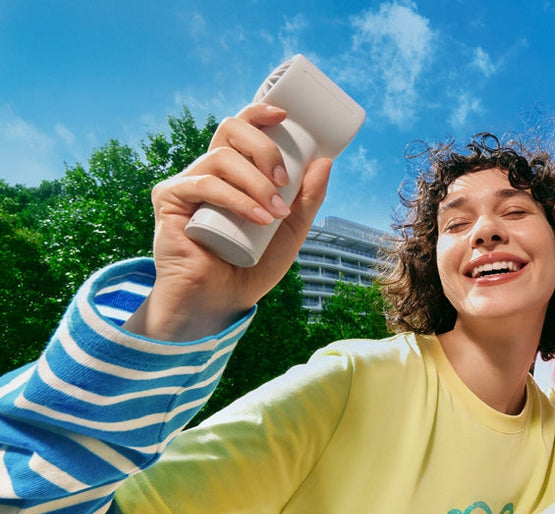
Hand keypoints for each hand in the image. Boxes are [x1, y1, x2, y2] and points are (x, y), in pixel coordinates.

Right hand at [124, 103, 331, 341]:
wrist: (220, 299)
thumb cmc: (252, 266)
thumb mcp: (290, 231)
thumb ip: (308, 199)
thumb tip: (325, 162)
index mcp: (234, 171)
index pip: (241, 129)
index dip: (258, 113)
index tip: (283, 116)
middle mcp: (209, 170)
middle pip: (231, 130)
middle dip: (264, 148)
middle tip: (284, 180)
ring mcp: (187, 182)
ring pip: (222, 157)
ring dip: (255, 182)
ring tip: (274, 212)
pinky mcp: (169, 199)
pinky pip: (203, 184)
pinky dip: (234, 198)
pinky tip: (256, 217)